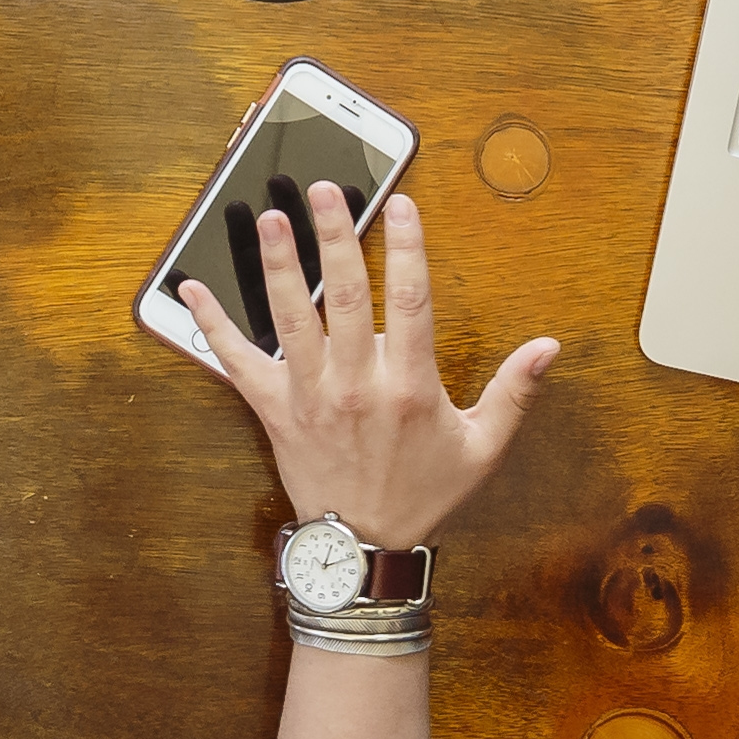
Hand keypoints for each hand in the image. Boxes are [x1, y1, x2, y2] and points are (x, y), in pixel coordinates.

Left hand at [177, 187, 554, 546]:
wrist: (364, 549)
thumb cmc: (423, 495)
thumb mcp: (483, 449)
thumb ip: (514, 392)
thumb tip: (549, 346)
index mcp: (409, 387)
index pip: (412, 301)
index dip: (409, 248)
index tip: (402, 205)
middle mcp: (357, 385)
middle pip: (346, 295)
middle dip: (337, 236)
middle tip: (326, 188)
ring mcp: (311, 397)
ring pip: (292, 318)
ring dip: (280, 265)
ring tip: (271, 218)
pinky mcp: (275, 412)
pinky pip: (237, 363)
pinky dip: (212, 326)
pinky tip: (190, 289)